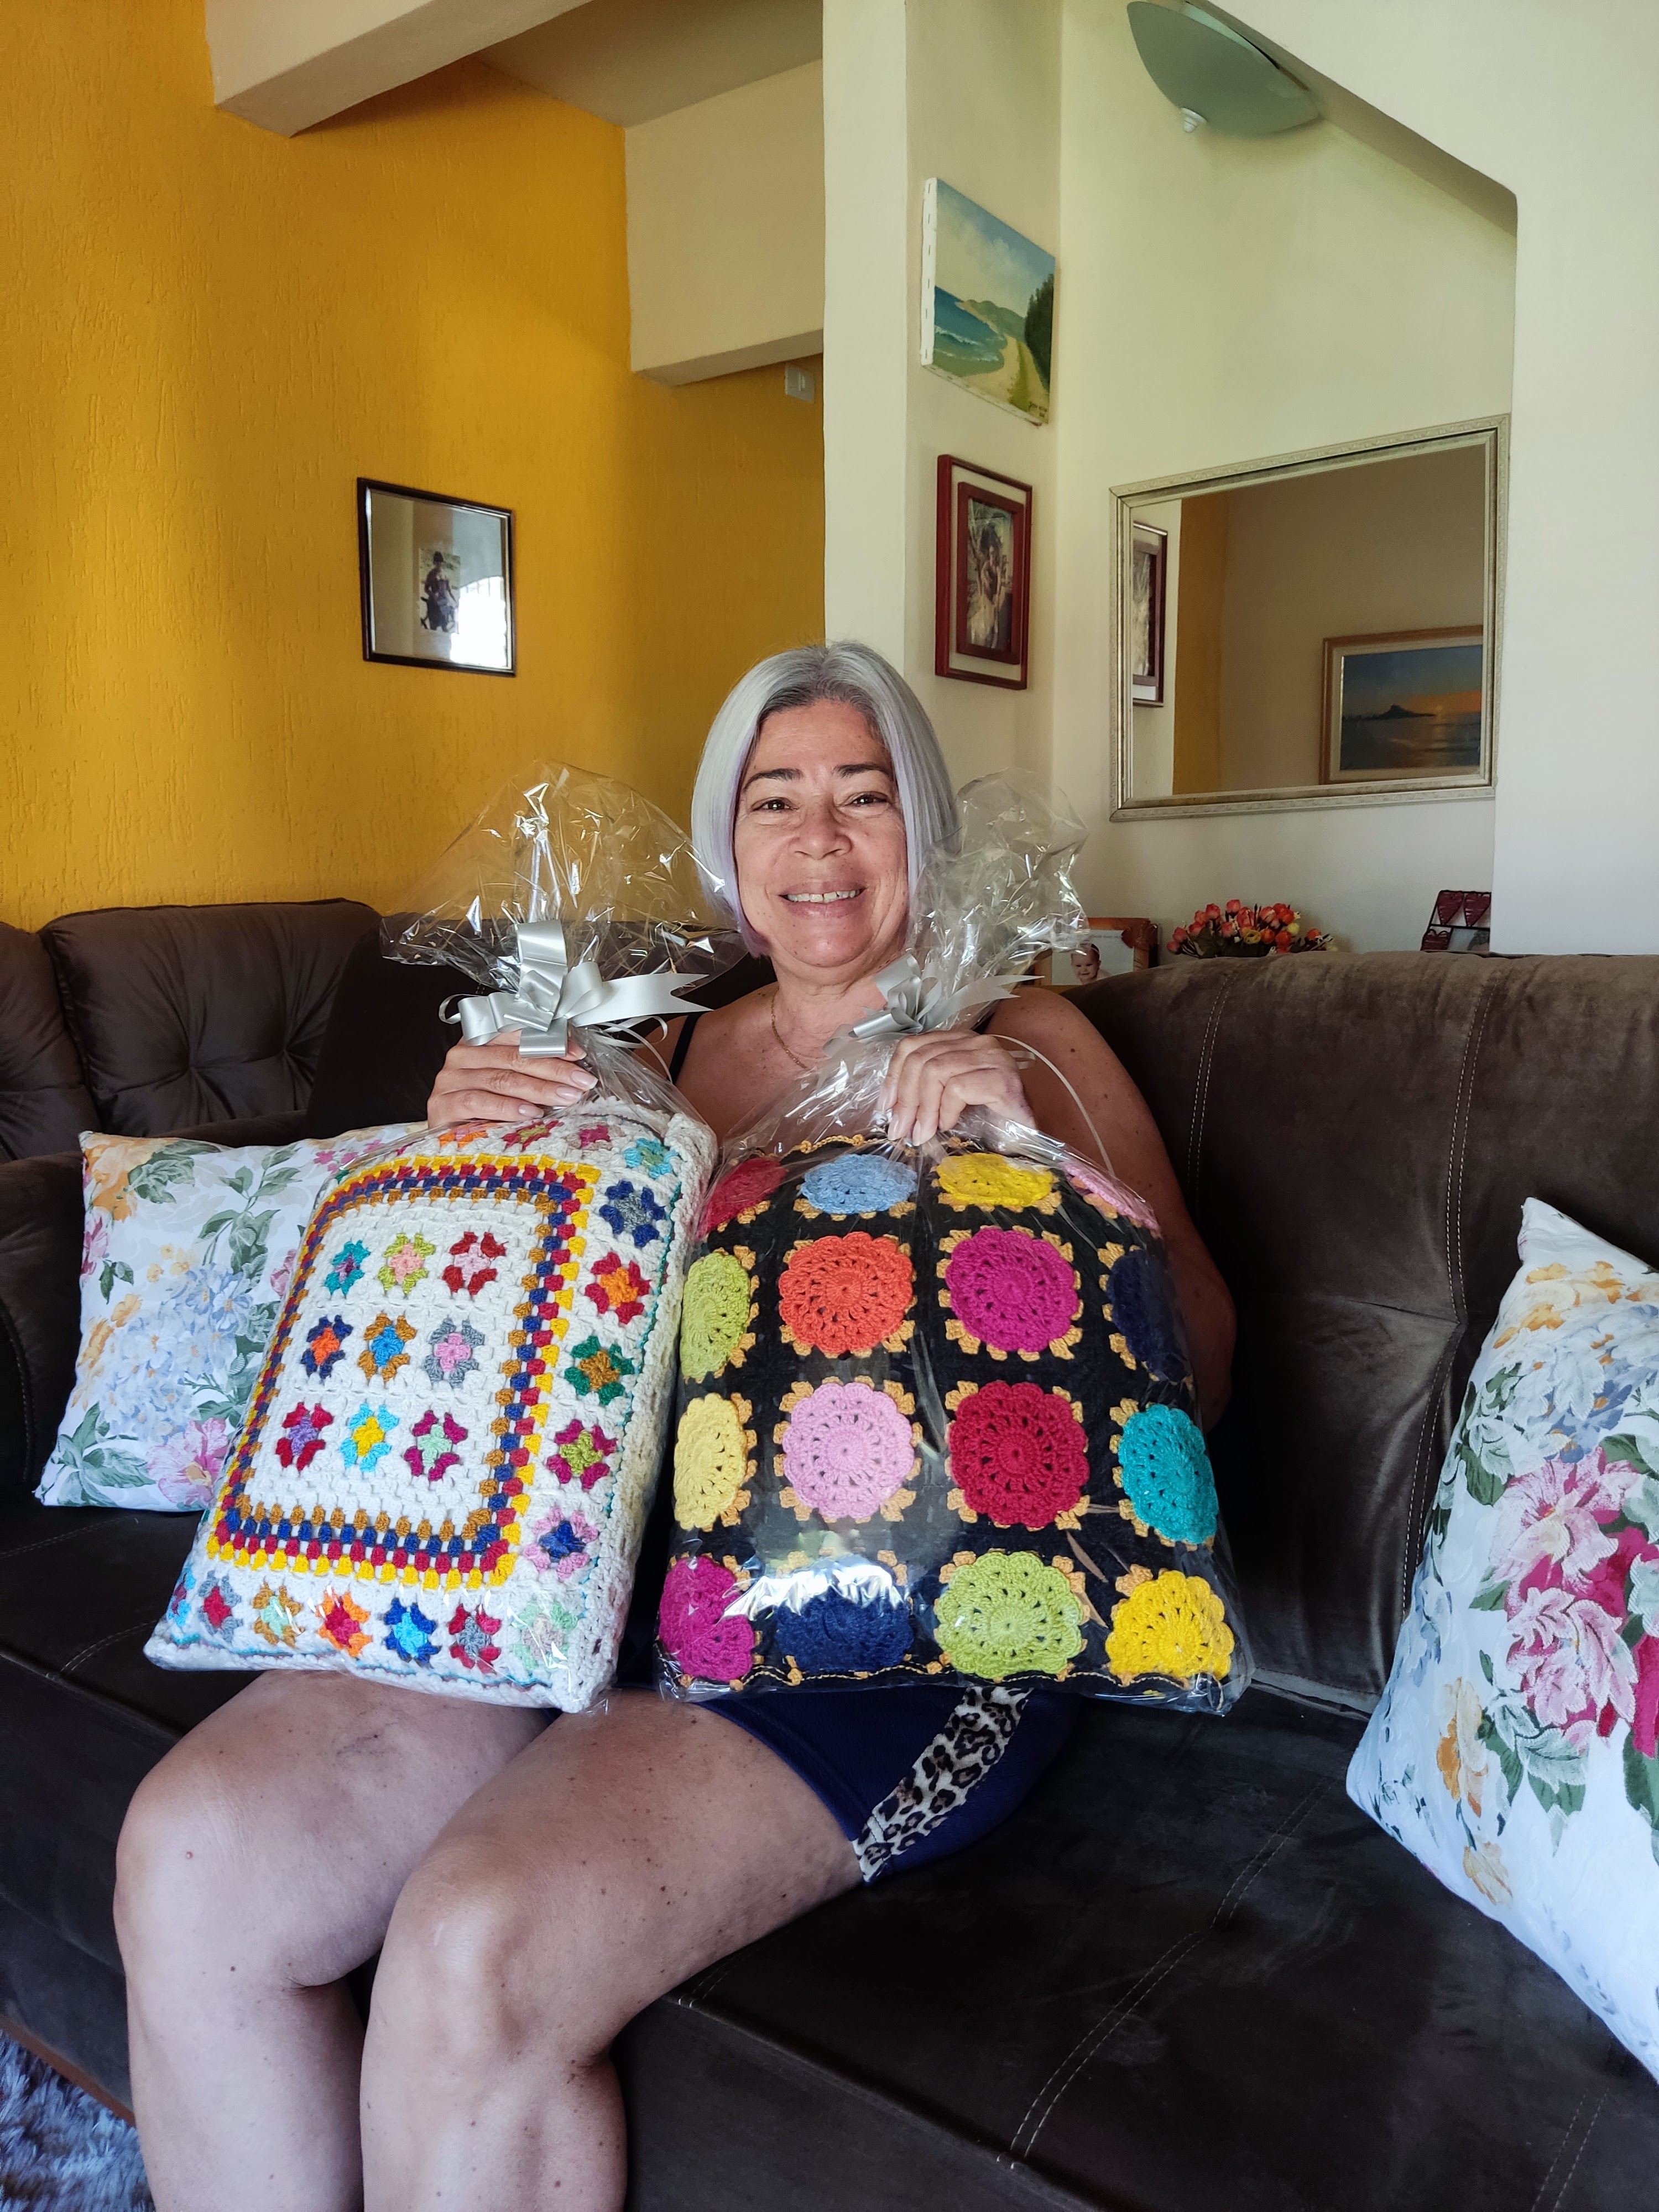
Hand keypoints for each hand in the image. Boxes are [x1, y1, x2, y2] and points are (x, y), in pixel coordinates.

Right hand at [425, 1029, 596, 1129]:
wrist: (445, 1139)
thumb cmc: (481, 1112)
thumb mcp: (509, 1087)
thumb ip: (532, 1073)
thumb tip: (573, 1072)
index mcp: (481, 1043)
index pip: (519, 1036)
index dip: (550, 1043)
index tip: (578, 1055)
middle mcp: (464, 1055)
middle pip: (515, 1057)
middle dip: (553, 1069)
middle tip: (580, 1080)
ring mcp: (451, 1078)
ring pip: (501, 1078)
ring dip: (538, 1089)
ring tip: (565, 1097)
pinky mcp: (442, 1103)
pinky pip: (479, 1101)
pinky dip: (507, 1107)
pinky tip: (529, 1112)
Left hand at [879, 1028, 1029, 1145]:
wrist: (1030, 1135)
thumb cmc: (990, 1118)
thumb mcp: (949, 1099)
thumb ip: (924, 1092)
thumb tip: (889, 1108)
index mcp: (960, 1041)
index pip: (913, 1045)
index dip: (893, 1076)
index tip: (885, 1107)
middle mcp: (977, 1042)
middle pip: (921, 1058)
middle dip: (905, 1099)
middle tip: (900, 1130)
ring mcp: (993, 1057)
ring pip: (936, 1071)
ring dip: (923, 1109)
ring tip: (922, 1133)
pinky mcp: (1004, 1079)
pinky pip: (958, 1088)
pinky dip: (947, 1110)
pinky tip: (950, 1125)